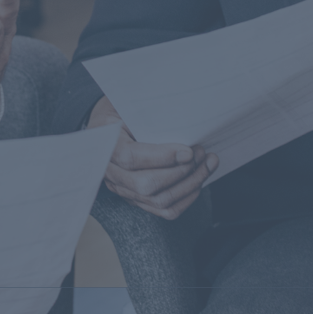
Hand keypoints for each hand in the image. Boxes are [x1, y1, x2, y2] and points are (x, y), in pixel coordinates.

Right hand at [89, 95, 215, 220]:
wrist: (108, 125)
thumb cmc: (122, 111)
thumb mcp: (130, 103)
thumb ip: (148, 112)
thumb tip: (182, 118)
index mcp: (105, 144)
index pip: (130, 158)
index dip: (161, 157)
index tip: (188, 151)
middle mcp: (110, 172)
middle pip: (146, 185)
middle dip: (181, 172)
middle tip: (201, 153)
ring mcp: (123, 189)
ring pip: (159, 200)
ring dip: (190, 184)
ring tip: (207, 163)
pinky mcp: (137, 200)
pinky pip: (165, 210)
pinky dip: (187, 197)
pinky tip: (199, 180)